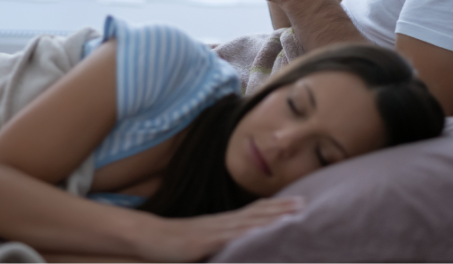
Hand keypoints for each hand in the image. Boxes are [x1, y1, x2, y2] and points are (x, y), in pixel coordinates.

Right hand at [139, 197, 303, 261]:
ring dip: (273, 217)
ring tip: (294, 213)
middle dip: (282, 208)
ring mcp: (214, 230)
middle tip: (306, 202)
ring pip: (249, 222)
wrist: (147, 237)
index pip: (254, 212)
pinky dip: (250, 233)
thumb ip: (220, 245)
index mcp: (223, 223)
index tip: (296, 203)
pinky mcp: (205, 241)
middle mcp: (222, 223)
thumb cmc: (172, 244)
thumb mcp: (202, 244)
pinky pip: (232, 237)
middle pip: (257, 213)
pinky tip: (264, 232)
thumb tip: (239, 249)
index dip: (276, 207)